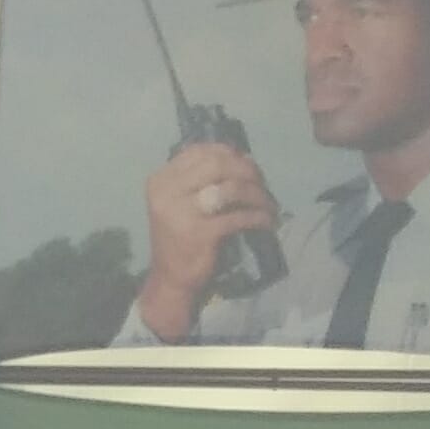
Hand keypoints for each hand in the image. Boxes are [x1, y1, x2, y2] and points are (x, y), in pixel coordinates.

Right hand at [132, 141, 278, 339]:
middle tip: (261, 184)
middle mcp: (167, 192)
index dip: (230, 153)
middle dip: (247, 170)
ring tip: (268, 204)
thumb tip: (241, 157)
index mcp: (161, 180)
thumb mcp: (178, 200)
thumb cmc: (179, 235)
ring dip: (257, 195)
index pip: (200, 151)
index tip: (247, 165)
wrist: (170, 277)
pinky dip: (257, 217)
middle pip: (217, 164)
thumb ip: (198, 178)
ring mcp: (181, 213)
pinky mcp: (199, 234)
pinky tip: (266, 221)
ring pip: (230, 188)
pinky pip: (237, 217)